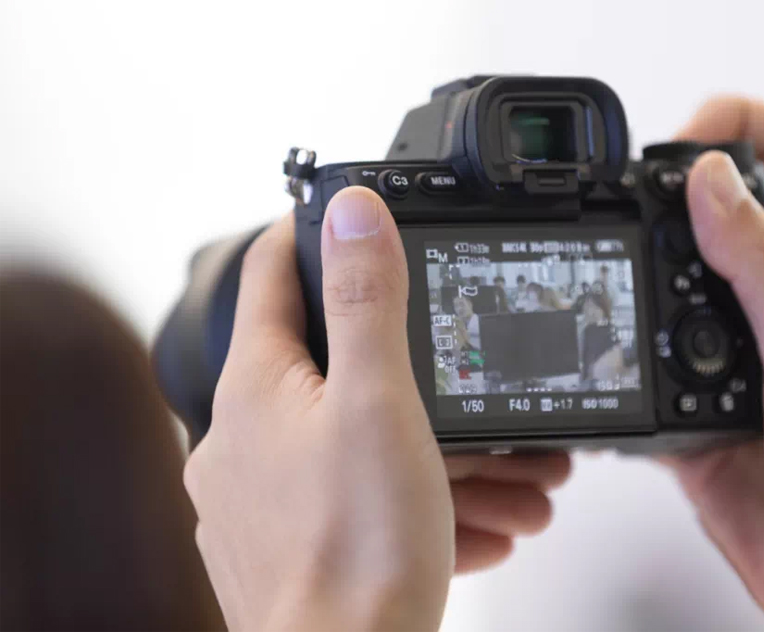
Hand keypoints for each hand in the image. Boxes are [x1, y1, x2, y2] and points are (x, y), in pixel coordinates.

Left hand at [183, 188, 569, 630]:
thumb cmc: (355, 551)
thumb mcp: (380, 402)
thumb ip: (367, 299)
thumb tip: (351, 212)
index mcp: (255, 387)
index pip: (273, 275)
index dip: (312, 234)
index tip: (343, 214)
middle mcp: (245, 436)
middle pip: (340, 371)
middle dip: (424, 376)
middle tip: (484, 391)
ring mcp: (264, 495)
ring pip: (363, 444)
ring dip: (441, 454)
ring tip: (517, 481)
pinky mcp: (288, 543)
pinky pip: (358, 499)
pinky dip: (415, 500)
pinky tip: (476, 522)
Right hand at [662, 98, 763, 628]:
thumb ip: (763, 266)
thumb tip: (709, 181)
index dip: (734, 124)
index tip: (681, 144)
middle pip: (708, 208)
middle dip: (658, 196)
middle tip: (623, 213)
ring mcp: (722, 355)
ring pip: (659, 284)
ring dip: (628, 283)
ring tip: (612, 295)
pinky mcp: (686, 408)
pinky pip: (633, 366)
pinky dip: (611, 365)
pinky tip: (607, 374)